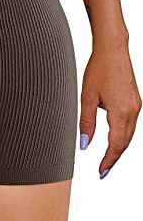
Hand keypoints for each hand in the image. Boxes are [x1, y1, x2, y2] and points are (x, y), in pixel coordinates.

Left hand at [80, 39, 141, 177]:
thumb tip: (85, 144)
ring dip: (119, 146)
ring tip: (108, 157)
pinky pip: (131, 123)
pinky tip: (115, 137)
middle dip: (114, 157)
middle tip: (104, 169)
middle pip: (125, 142)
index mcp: (121, 112)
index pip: (116, 145)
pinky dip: (123, 134)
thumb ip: (87, 123)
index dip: (108, 161)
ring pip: (130, 133)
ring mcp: (136, 105)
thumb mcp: (87, 97)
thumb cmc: (99, 67)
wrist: (112, 48)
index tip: (101, 172)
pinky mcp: (135, 100)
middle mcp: (132, 110)